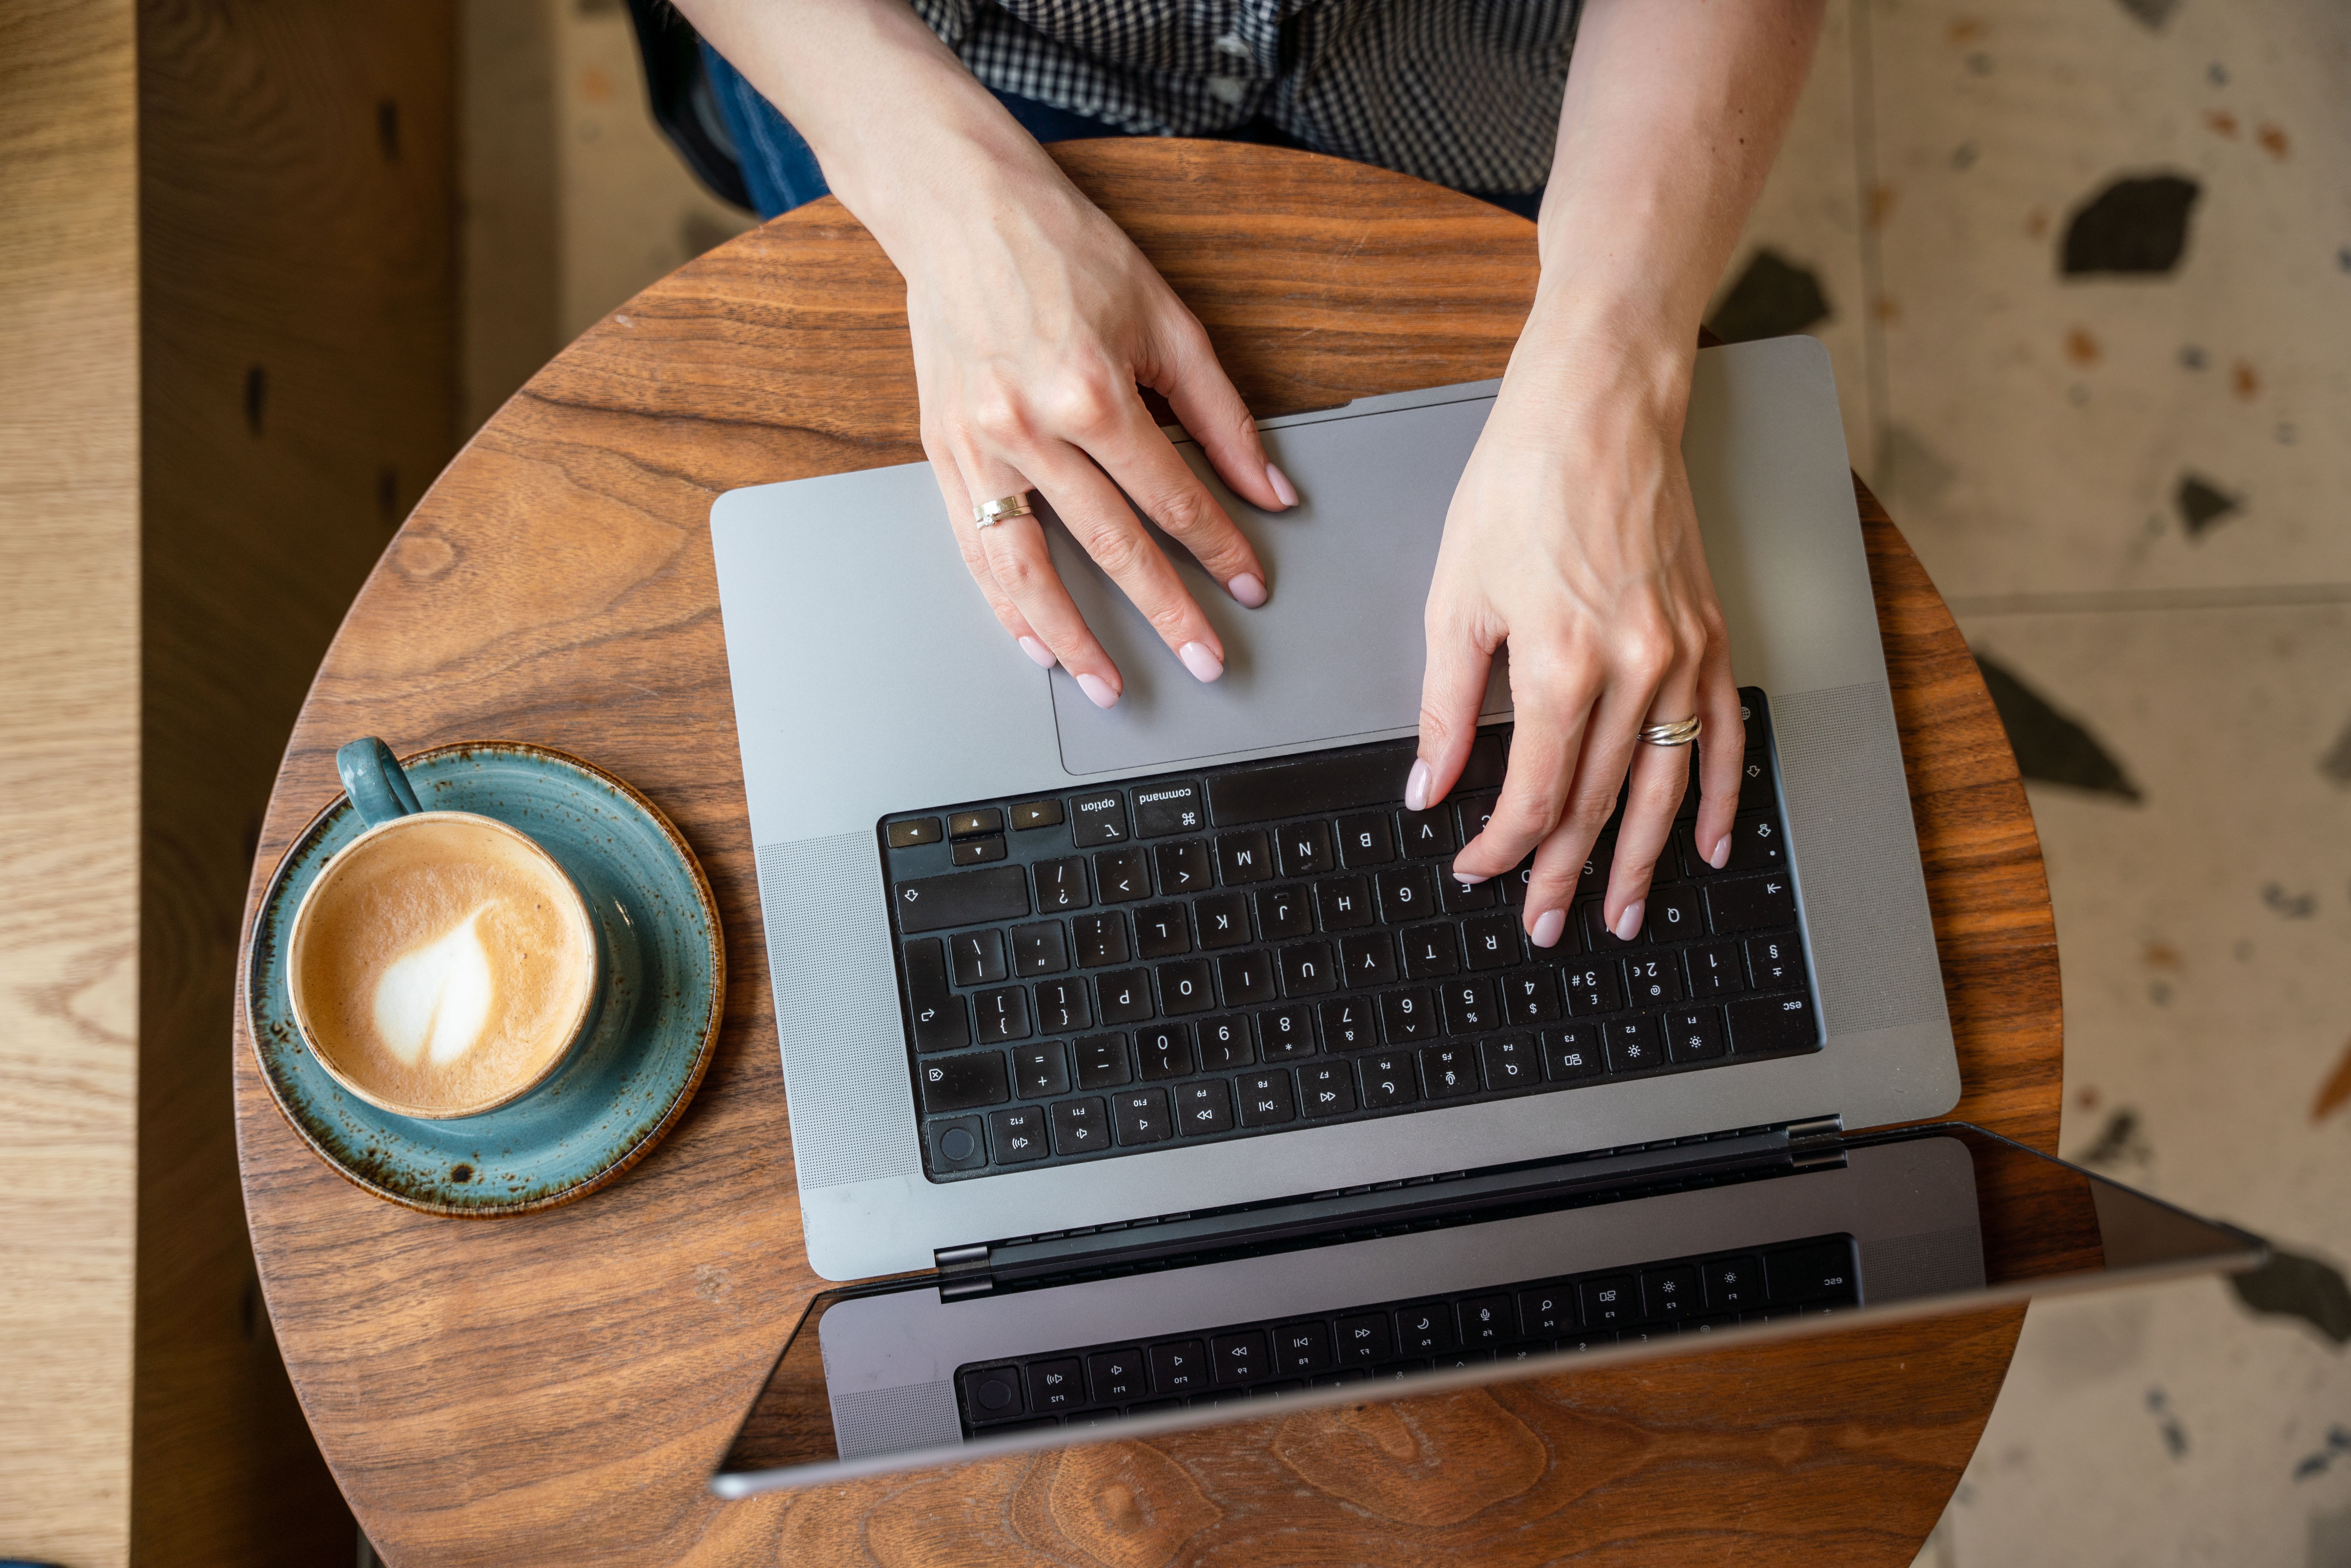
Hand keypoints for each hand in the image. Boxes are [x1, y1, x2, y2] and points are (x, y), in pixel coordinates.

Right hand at [902, 157, 1293, 705]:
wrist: (960, 208)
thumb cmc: (1064, 252)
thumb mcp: (1165, 319)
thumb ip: (1221, 414)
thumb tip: (1271, 488)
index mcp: (1093, 393)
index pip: (1173, 499)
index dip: (1219, 550)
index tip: (1249, 588)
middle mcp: (1030, 428)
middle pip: (1112, 548)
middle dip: (1167, 613)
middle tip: (1205, 662)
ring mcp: (978, 447)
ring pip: (1031, 569)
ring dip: (1075, 638)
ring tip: (1110, 685)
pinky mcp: (941, 452)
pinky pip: (975, 549)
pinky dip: (1005, 605)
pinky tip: (1036, 643)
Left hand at [1412, 335, 1743, 948]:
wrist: (1599, 408)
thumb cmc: (1523, 482)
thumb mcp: (1455, 598)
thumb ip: (1447, 706)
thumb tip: (1431, 783)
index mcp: (1563, 662)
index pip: (1536, 791)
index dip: (1502, 844)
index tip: (1476, 868)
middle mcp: (1634, 667)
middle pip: (1598, 801)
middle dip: (1566, 872)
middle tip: (1546, 924)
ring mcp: (1682, 654)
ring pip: (1662, 785)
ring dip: (1643, 860)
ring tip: (1625, 915)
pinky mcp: (1709, 634)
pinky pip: (1723, 735)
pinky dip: (1719, 797)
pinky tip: (1707, 845)